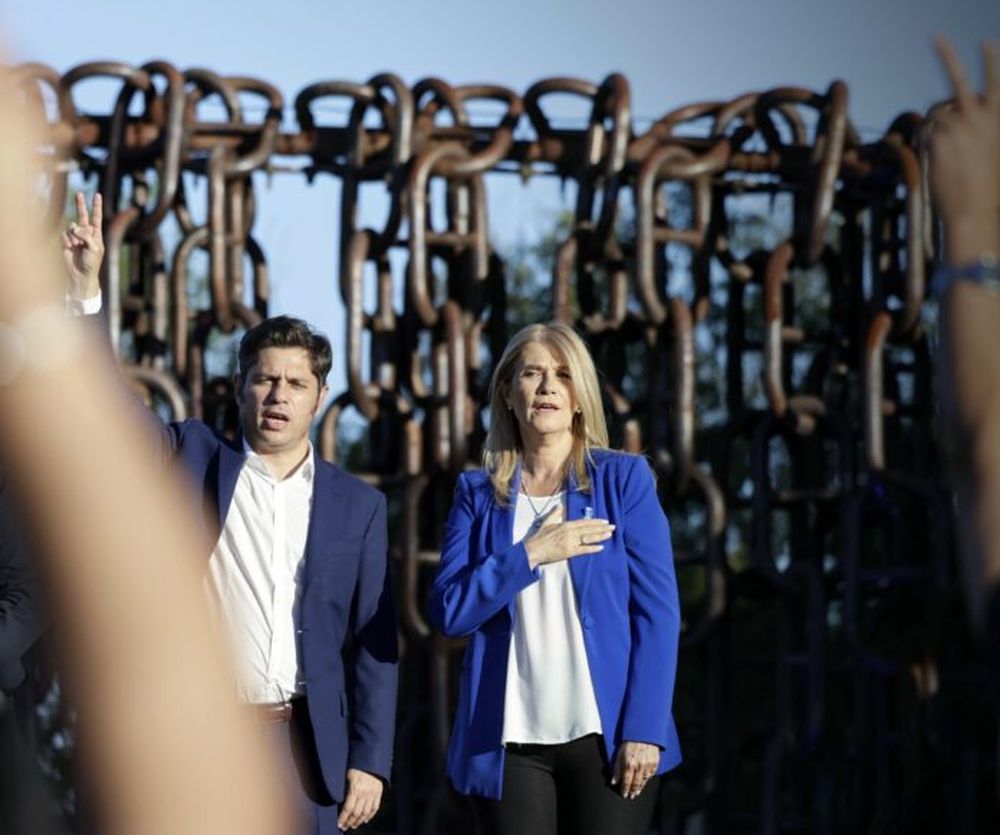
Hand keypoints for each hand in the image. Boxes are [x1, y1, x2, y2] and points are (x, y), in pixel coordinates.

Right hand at [62, 191, 103, 299]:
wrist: (81, 274)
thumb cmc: (92, 262)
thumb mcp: (94, 248)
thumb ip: (87, 235)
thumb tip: (75, 227)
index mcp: (96, 234)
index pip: (96, 217)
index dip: (96, 206)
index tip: (97, 195)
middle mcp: (86, 233)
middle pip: (82, 215)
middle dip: (81, 204)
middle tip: (79, 193)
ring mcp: (75, 236)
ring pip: (72, 226)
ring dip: (75, 234)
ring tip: (77, 245)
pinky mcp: (66, 240)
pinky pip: (65, 233)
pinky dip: (68, 240)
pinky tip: (71, 248)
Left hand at [338, 768, 382, 830]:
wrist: (371, 757)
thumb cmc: (356, 765)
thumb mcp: (347, 775)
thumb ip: (344, 789)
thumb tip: (339, 802)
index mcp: (355, 787)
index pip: (348, 808)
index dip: (343, 818)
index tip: (339, 824)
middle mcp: (365, 792)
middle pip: (357, 813)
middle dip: (350, 822)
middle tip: (345, 827)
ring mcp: (373, 792)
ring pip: (366, 812)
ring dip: (359, 821)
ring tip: (354, 825)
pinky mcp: (379, 791)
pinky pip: (375, 807)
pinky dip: (370, 815)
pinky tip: (365, 819)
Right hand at [522, 503, 614, 567]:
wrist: (533, 549)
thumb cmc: (539, 537)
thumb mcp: (547, 522)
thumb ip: (555, 514)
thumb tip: (559, 506)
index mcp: (566, 524)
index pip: (584, 522)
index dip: (596, 522)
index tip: (605, 521)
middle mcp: (570, 532)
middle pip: (589, 529)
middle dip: (602, 528)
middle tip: (613, 527)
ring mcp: (570, 542)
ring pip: (589, 538)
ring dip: (600, 536)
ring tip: (610, 534)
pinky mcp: (569, 551)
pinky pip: (583, 549)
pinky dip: (592, 548)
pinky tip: (601, 547)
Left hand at [611, 740, 658, 799]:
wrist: (644, 731)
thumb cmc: (630, 740)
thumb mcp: (619, 753)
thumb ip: (617, 768)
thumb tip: (614, 781)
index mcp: (629, 764)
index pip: (626, 782)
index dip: (624, 790)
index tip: (624, 794)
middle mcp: (639, 766)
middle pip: (636, 784)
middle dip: (633, 791)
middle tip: (631, 796)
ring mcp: (648, 765)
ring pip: (644, 781)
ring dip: (640, 787)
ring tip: (637, 792)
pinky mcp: (655, 763)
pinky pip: (651, 775)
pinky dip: (647, 779)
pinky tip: (645, 782)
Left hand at [929, 38, 999, 264]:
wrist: (972, 209)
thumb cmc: (984, 186)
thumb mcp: (990, 149)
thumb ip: (975, 127)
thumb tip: (947, 116)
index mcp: (998, 118)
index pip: (997, 82)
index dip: (991, 62)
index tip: (987, 43)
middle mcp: (979, 116)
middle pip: (958, 79)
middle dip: (946, 55)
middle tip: (935, 35)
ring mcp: (957, 124)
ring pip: (935, 112)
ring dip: (935, 125)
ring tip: (947, 151)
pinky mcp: (938, 136)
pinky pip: (925, 130)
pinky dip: (926, 139)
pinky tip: (937, 157)